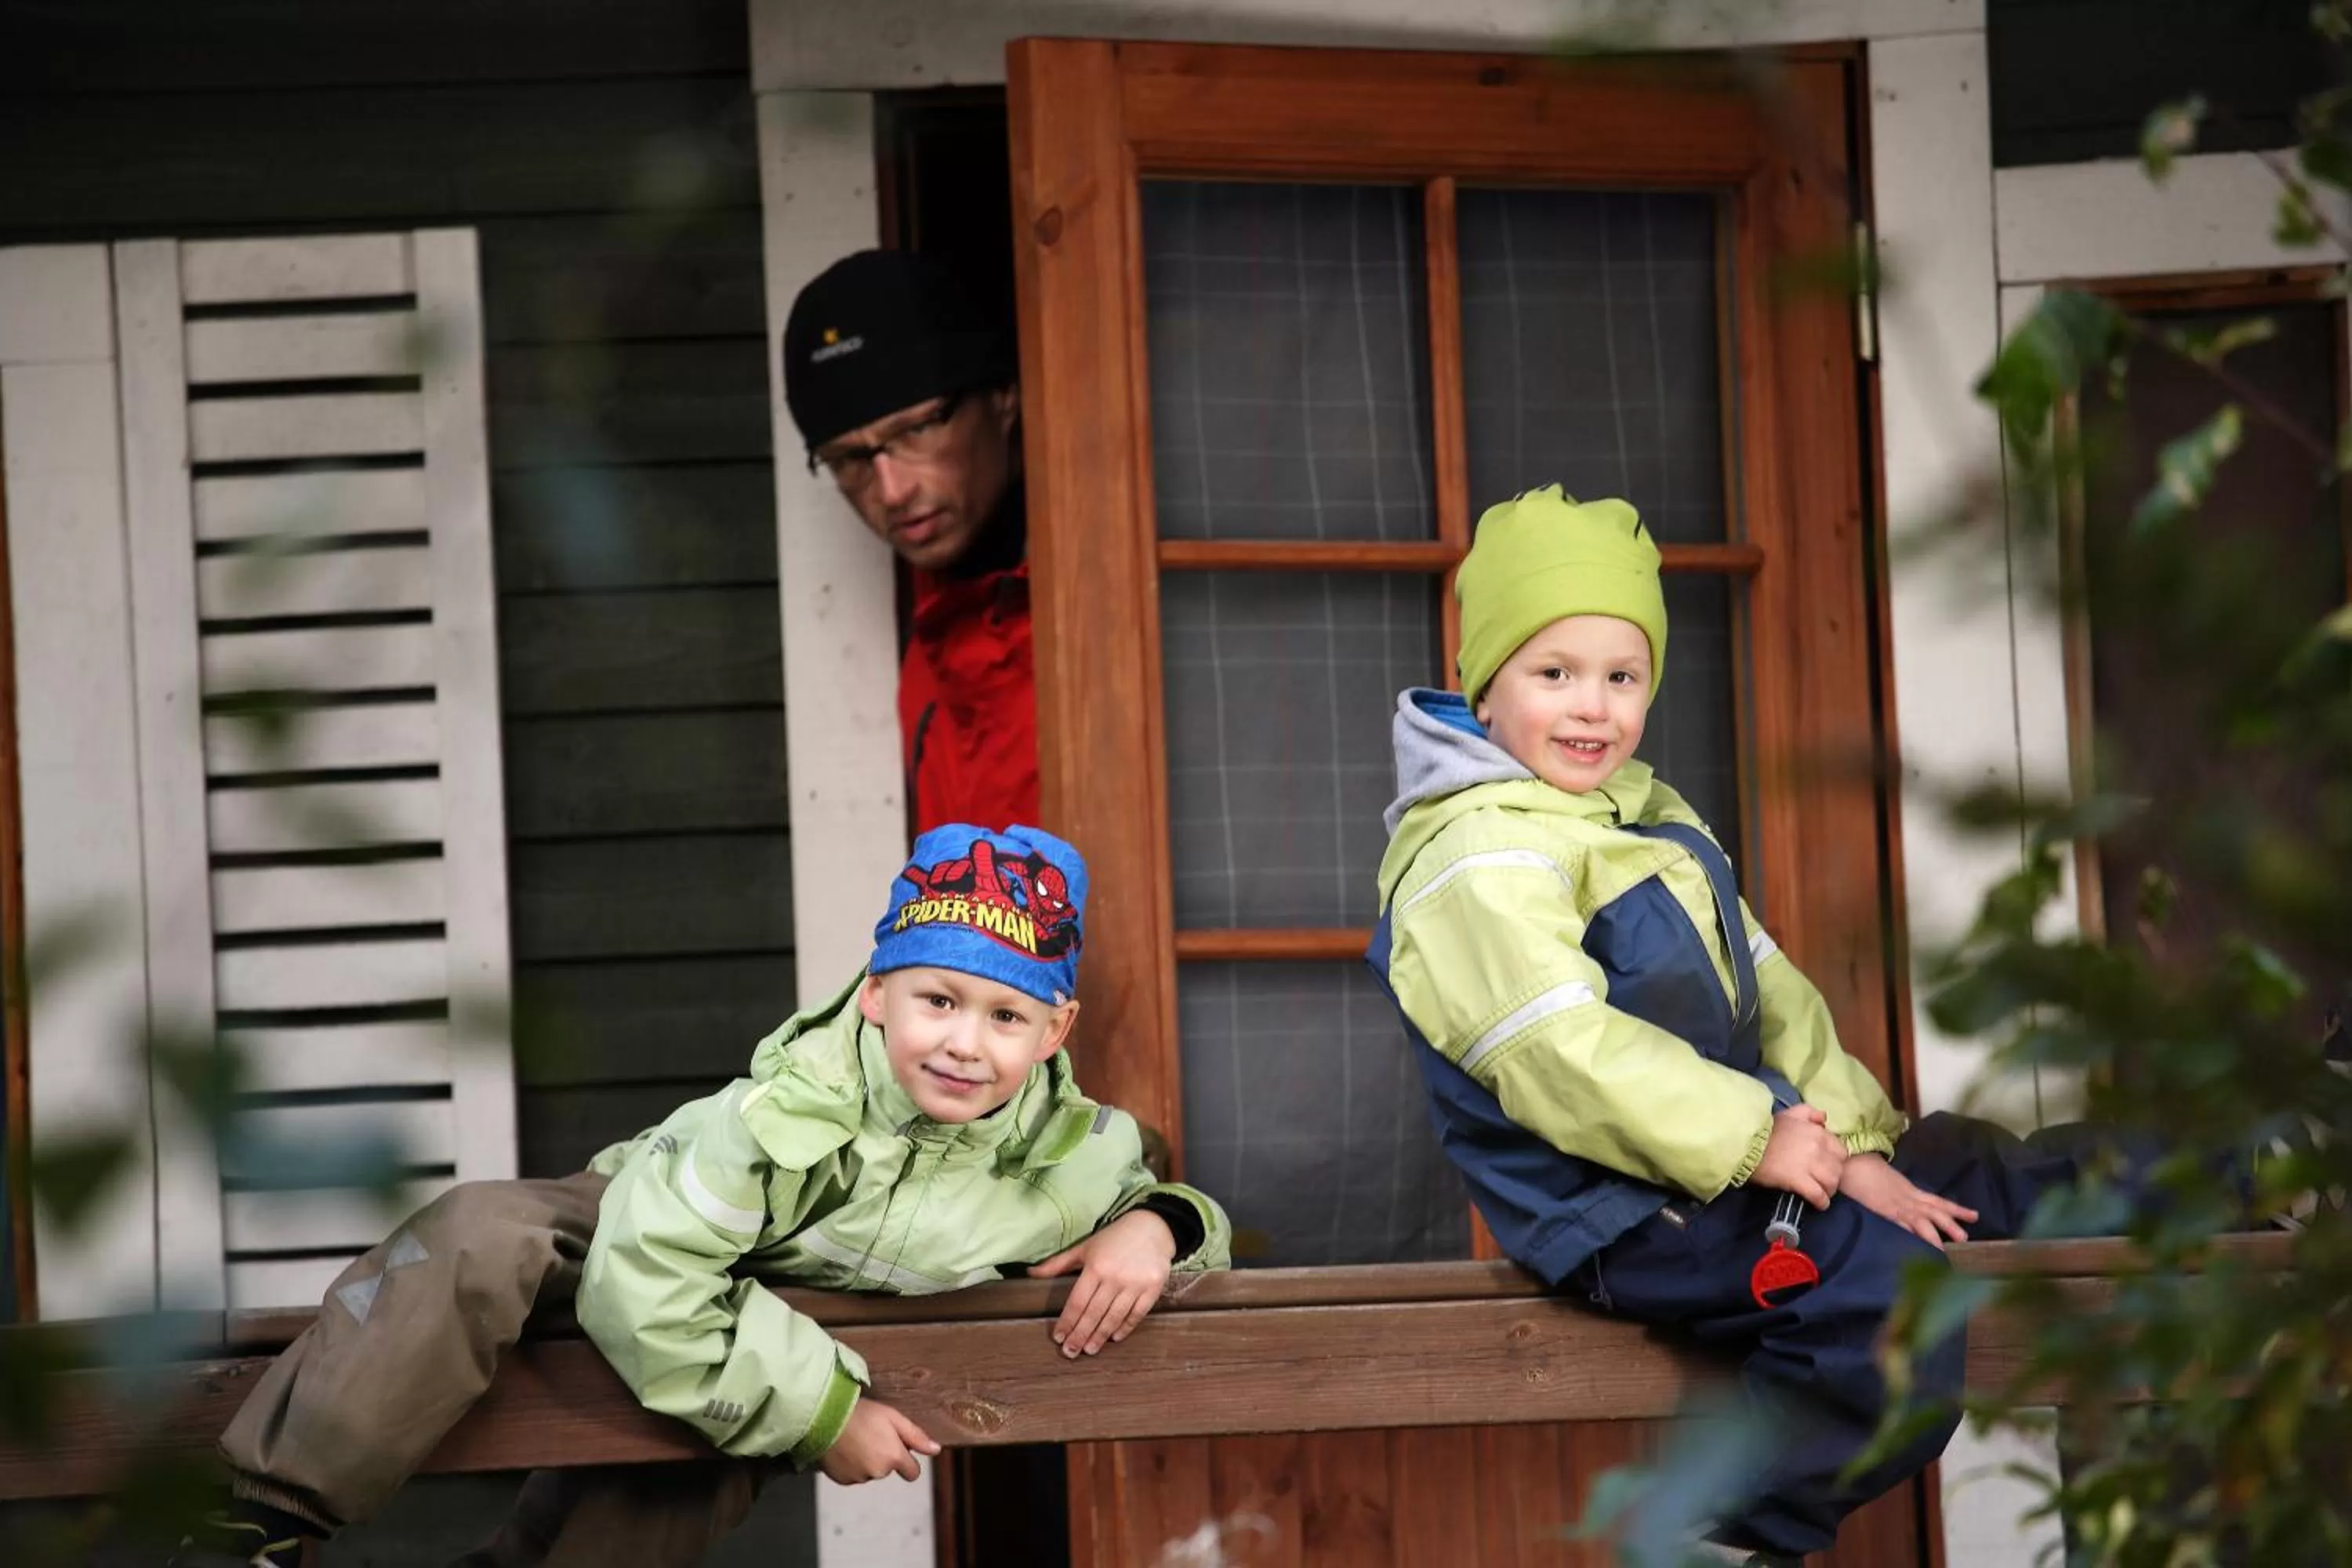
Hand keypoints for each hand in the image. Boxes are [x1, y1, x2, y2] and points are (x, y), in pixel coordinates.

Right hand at [818, 1397, 938, 1484]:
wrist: (824, 1419)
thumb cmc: (860, 1413)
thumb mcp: (893, 1417)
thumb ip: (916, 1436)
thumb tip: (936, 1450)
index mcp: (894, 1458)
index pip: (912, 1472)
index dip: (907, 1460)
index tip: (898, 1447)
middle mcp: (878, 1472)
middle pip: (889, 1469)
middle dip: (884, 1456)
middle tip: (871, 1434)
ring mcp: (858, 1478)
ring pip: (870, 1472)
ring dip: (866, 1460)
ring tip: (855, 1439)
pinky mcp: (842, 1480)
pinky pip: (853, 1475)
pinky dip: (851, 1465)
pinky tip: (844, 1448)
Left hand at [1031, 1209, 1177, 1357]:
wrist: (1152, 1227)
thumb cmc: (1114, 1238)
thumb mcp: (1084, 1248)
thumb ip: (1058, 1264)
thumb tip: (1030, 1273)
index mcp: (1095, 1267)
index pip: (1077, 1302)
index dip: (1067, 1322)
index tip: (1059, 1337)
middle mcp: (1114, 1277)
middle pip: (1094, 1314)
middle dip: (1080, 1335)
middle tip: (1071, 1352)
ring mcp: (1135, 1284)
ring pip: (1114, 1317)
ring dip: (1100, 1336)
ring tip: (1090, 1350)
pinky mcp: (1153, 1288)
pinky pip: (1137, 1314)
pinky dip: (1125, 1327)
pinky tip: (1115, 1337)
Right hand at [1750, 1104, 1847, 1209]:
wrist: (1746, 1143)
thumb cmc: (1766, 1129)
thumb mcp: (1789, 1114)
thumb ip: (1809, 1112)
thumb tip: (1824, 1119)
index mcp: (1817, 1132)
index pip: (1840, 1150)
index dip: (1834, 1160)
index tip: (1826, 1164)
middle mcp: (1818, 1147)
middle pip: (1838, 1168)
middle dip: (1833, 1176)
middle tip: (1823, 1180)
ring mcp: (1810, 1165)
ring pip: (1831, 1182)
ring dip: (1828, 1190)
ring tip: (1821, 1192)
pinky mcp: (1799, 1181)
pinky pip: (1818, 1195)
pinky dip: (1821, 1202)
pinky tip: (1818, 1204)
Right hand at [1838, 1152, 1977, 1248]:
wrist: (1851, 1159)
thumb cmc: (1865, 1169)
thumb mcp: (1887, 1181)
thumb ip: (1897, 1191)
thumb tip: (1903, 1199)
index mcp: (1910, 1190)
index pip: (1937, 1201)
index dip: (1956, 1209)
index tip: (1974, 1216)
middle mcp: (1908, 1197)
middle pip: (1935, 1211)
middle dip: (1951, 1224)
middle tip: (1966, 1238)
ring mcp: (1897, 1204)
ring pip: (1922, 1221)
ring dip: (1936, 1235)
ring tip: (1949, 1249)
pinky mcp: (1885, 1210)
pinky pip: (1902, 1225)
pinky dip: (1912, 1236)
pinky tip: (1920, 1247)